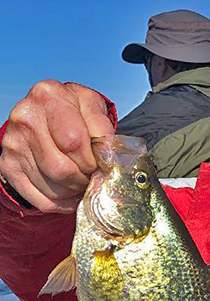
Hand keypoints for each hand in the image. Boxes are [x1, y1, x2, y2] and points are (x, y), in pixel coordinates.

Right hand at [0, 81, 113, 212]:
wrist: (44, 114)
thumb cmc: (73, 110)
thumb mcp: (91, 106)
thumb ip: (102, 126)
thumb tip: (107, 156)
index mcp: (48, 96)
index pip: (73, 141)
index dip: (91, 160)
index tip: (98, 164)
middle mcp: (25, 118)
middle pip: (61, 168)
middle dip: (83, 179)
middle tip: (92, 177)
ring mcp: (13, 145)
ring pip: (52, 188)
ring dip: (74, 192)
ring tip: (83, 182)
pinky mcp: (8, 167)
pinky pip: (41, 200)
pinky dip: (62, 204)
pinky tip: (72, 194)